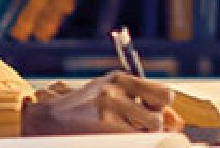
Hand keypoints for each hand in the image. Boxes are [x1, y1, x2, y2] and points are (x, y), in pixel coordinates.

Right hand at [21, 72, 180, 134]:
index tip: (153, 115)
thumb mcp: (107, 94)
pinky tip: (117, 138)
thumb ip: (138, 101)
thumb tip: (175, 121)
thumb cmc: (80, 109)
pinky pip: (134, 139)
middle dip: (153, 128)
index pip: (164, 94)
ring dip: (142, 137)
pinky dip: (132, 141)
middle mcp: (115, 90)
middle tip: (136, 130)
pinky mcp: (104, 125)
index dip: (163, 109)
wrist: (45, 118)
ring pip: (149, 128)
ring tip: (123, 134)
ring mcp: (109, 108)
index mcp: (119, 79)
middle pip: (158, 116)